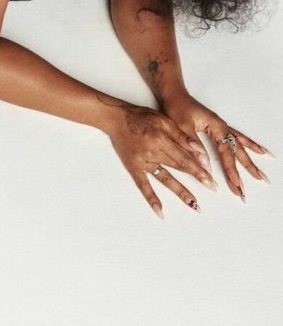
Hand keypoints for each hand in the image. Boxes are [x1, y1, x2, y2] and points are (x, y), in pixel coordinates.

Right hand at [102, 96, 217, 217]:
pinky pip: (143, 185)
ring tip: (194, 204)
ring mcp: (143, 162)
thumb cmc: (139, 116)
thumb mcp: (162, 120)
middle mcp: (153, 152)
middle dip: (196, 178)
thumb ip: (180, 135)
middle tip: (212, 189)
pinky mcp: (134, 167)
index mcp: (161, 139)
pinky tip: (160, 211)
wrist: (115, 118)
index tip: (211, 179)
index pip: (185, 158)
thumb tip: (198, 149)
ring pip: (165, 179)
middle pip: (179, 168)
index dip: (199, 169)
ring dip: (180, 192)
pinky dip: (151, 198)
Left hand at [160, 91, 270, 201]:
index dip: (231, 170)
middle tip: (246, 190)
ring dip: (251, 161)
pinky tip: (260, 151)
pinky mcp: (218, 127)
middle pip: (237, 152)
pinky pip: (238, 137)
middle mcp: (222, 126)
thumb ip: (194, 145)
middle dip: (245, 171)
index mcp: (215, 126)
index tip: (236, 184)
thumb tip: (205, 165)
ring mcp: (221, 126)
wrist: (173, 94)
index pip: (226, 153)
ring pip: (240, 146)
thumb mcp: (181, 127)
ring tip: (262, 176)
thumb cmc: (176, 107)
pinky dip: (250, 145)